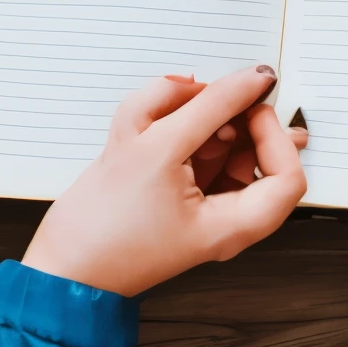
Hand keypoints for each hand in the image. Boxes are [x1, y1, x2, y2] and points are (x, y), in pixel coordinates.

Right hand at [21, 65, 307, 296]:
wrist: (59, 268)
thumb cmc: (105, 226)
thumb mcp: (158, 147)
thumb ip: (211, 106)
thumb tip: (253, 78)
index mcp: (234, 224)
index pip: (288, 175)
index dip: (273, 133)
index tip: (247, 105)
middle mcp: (224, 219)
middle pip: (256, 157)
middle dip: (232, 119)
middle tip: (203, 99)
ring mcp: (200, 207)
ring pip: (223, 149)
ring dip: (200, 120)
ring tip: (162, 112)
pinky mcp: (176, 196)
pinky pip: (195, 154)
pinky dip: (179, 131)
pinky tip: (149, 123)